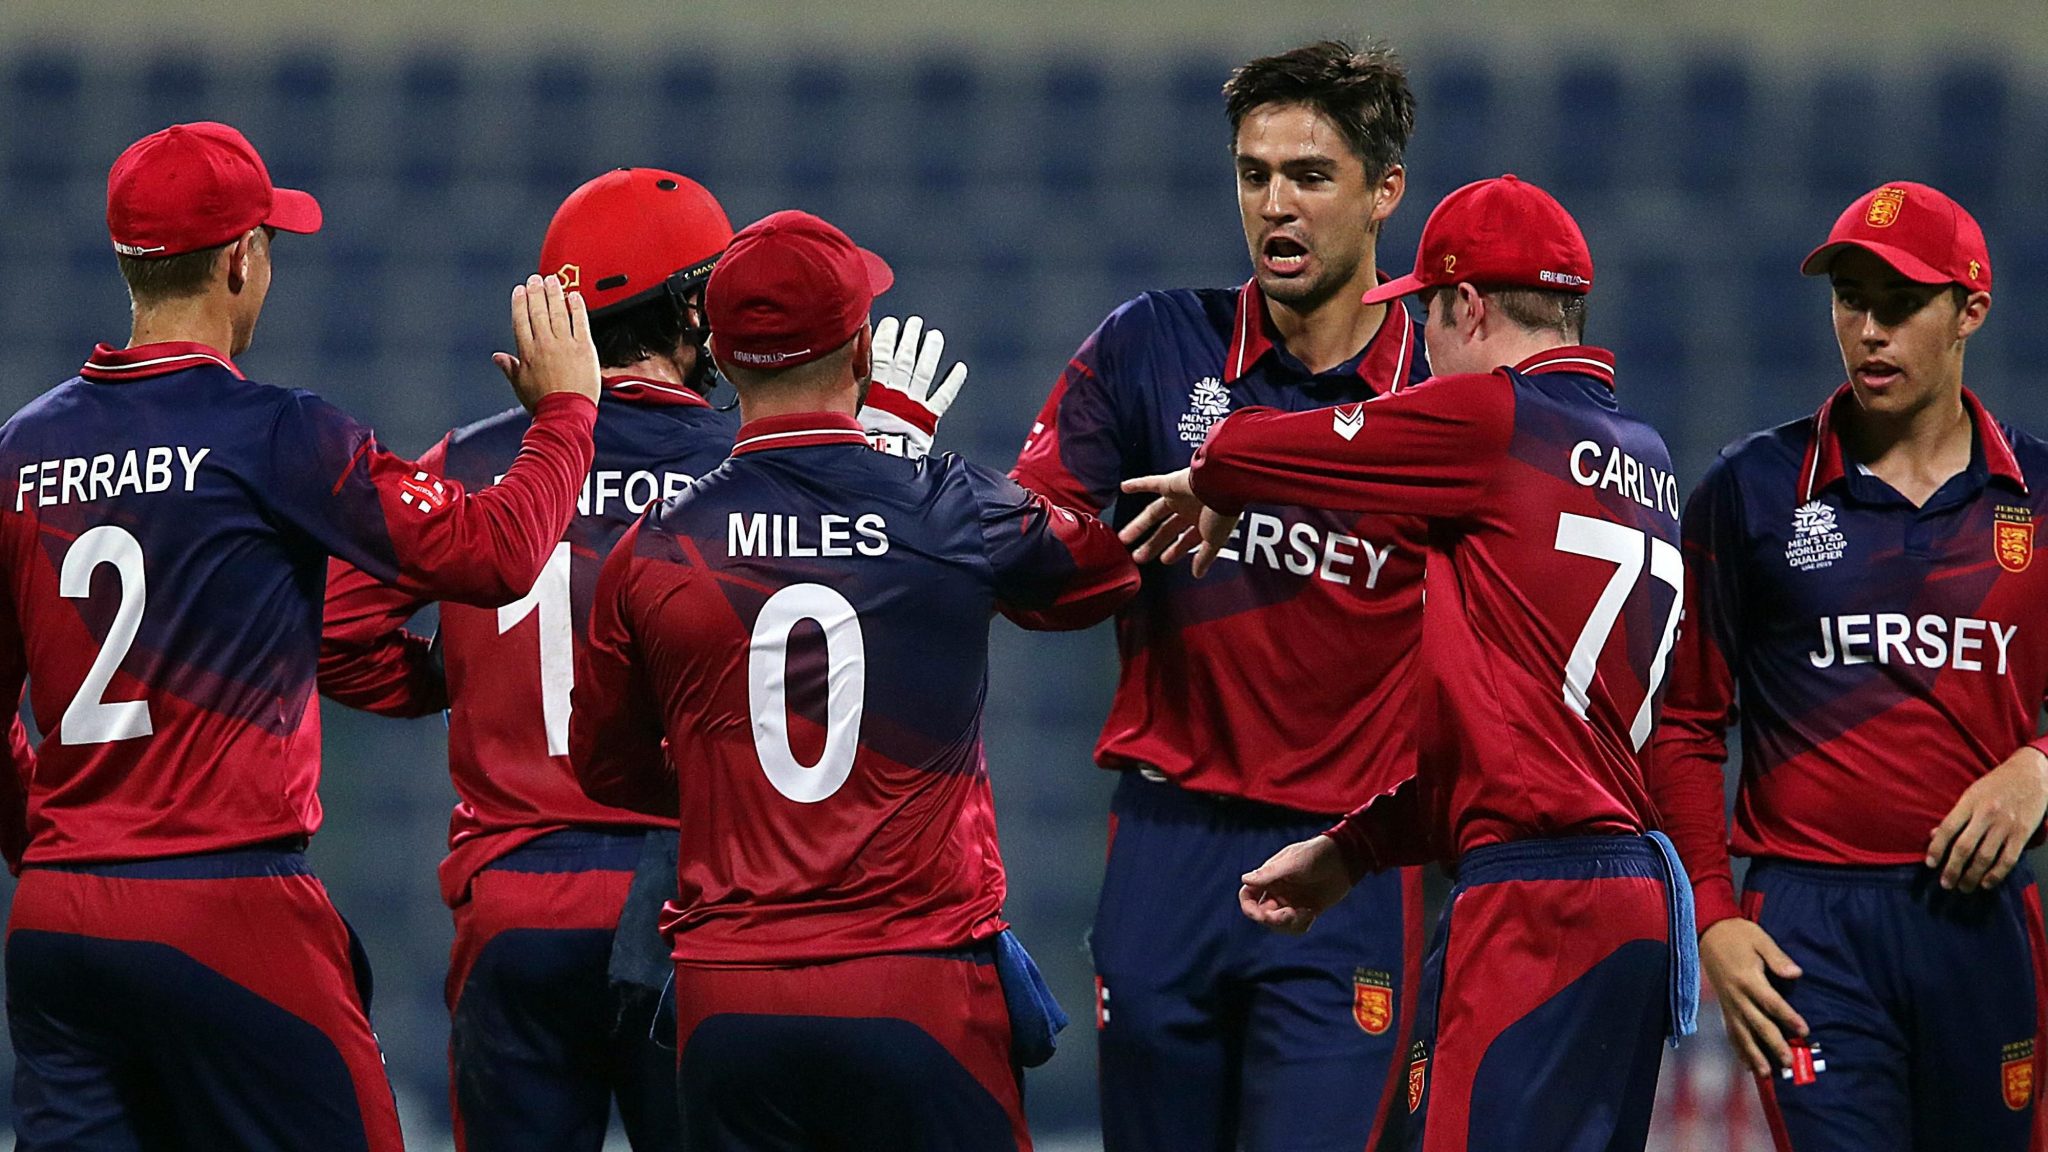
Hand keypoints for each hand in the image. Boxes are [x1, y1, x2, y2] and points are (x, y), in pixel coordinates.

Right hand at [494, 274, 600, 412]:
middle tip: (536, 278)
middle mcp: (544, 344)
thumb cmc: (543, 403)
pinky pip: (580, 322)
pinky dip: (577, 307)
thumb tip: (497, 357)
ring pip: (558, 312)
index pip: (521, 321)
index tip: (520, 290)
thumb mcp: (520, 385)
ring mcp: (565, 345)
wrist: (566, 414)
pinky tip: (575, 295)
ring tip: (553, 280)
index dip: (520, 303)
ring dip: (555, 293)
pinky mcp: (584, 348)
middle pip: (538, 312)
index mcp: (527, 352)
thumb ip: (510, 367)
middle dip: (536, 292)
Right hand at [859, 315, 967, 457]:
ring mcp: (913, 404)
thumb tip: (836, 379)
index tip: (889, 322)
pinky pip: (943, 397)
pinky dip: (953, 382)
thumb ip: (847, 396)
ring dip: (930, 353)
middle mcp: (896, 393)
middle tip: (914, 322)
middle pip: (904, 360)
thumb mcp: (847, 417)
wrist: (881, 461)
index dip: (885, 338)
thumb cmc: (860, 442)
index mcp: (875, 391)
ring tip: (935, 336)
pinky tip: (961, 368)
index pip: (881, 357)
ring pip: (923, 372)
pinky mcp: (928, 419)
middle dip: (909, 339)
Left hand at [1118, 471, 1239, 576]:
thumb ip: (1205, 557)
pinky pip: (1150, 483)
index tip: (1164, 560)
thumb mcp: (1215, 540)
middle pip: (1166, 530)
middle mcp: (1191, 509)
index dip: (1175, 551)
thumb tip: (1198, 574)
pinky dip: (1137, 484)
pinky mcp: (1171, 483)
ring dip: (1139, 526)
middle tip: (1138, 557)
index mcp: (1204, 522)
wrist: (1225, 482)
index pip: (1185, 540)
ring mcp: (1180, 496)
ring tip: (1124, 538)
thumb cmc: (1225, 508)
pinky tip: (1124, 488)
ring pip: (1154, 513)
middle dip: (1152, 545)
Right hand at [1238, 835, 1353, 934]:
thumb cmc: (1317, 854)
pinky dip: (1301, 925)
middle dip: (1274, 919)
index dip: (1249, 909)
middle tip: (1290, 915)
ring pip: (1278, 925)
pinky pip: (1296, 927)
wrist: (1345, 859)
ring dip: (1288, 924)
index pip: (1248, 896)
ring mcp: (1291, 902)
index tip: (1263, 916)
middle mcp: (1277, 891)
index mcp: (1269, 878)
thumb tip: (1244, 879)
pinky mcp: (1306, 910)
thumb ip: (1269, 873)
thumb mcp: (1293, 862)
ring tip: (1306, 913)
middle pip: (1262, 914)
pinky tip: (1312, 913)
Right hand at [1699, 918, 1806, 1074]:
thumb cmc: (1739, 935)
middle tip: (1789, 1063)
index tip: (1804, 1031)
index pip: (1771, 1002)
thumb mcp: (1760, 939)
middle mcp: (1737, 995)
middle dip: (1773, 1044)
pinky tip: (1747, 1064)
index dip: (1788, 1017)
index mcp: (1747, 978)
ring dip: (1753, 1054)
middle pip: (1757, 1023)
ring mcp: (1728, 1003)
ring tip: (1765, 1073)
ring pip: (1741, 1033)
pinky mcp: (1724, 1006)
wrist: (1708, 932)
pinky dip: (1739, 1049)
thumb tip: (1796, 973)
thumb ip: (1777, 958)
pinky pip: (1731, 1031)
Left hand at [1926, 745, 2047, 891]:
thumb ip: (1955, 815)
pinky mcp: (2022, 834)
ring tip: (1963, 887)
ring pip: (1985, 857)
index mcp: (1969, 802)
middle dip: (1952, 869)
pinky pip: (2008, 859)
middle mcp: (1986, 814)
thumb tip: (1933, 835)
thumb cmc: (1997, 784)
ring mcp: (2005, 825)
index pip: (1947, 829)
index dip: (1936, 848)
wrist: (2031, 774)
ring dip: (1972, 876)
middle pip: (1964, 847)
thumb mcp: (1971, 793)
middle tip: (1945, 884)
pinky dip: (1996, 875)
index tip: (1930, 864)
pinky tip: (1986, 883)